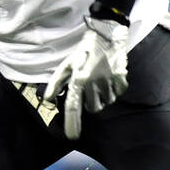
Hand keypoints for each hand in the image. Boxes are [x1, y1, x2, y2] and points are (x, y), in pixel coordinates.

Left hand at [42, 16, 129, 138]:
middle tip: (88, 91)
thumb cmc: (84, 50)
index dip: (72, 123)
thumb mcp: (66, 64)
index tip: (72, 137)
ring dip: (101, 98)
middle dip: (89, 104)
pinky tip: (109, 80)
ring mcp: (109, 81)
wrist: (106, 33)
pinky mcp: (121, 78)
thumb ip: (56, 82)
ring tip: (99, 83)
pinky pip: (117, 94)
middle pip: (91, 108)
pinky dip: (113, 91)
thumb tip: (48, 100)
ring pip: (105, 103)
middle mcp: (93, 82)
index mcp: (78, 78)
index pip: (73, 106)